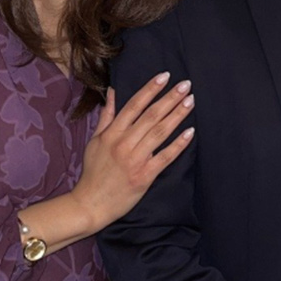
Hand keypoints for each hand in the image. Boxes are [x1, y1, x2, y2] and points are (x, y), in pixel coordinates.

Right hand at [70, 72, 194, 232]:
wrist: (90, 204)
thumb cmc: (93, 171)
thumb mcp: (95, 140)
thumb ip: (106, 116)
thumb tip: (112, 91)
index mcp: (112, 133)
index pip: (134, 105)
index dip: (150, 89)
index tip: (165, 76)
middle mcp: (124, 144)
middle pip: (151, 116)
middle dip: (170, 98)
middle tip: (186, 85)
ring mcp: (135, 160)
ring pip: (160, 132)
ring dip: (177, 115)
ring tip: (190, 101)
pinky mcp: (144, 176)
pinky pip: (165, 157)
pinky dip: (178, 144)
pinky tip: (190, 132)